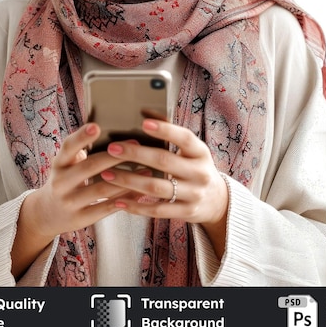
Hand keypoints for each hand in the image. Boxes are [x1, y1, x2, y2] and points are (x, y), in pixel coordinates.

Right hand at [11, 122, 136, 277]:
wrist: (46, 213)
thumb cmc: (65, 180)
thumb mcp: (65, 163)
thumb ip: (81, 149)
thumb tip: (108, 131)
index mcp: (59, 163)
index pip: (68, 146)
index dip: (82, 136)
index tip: (97, 126)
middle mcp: (61, 182)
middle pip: (90, 166)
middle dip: (115, 156)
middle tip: (136, 146)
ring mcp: (70, 202)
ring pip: (101, 189)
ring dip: (126, 179)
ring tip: (146, 170)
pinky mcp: (80, 218)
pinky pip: (106, 208)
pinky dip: (124, 200)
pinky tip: (140, 193)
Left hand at [99, 118, 229, 256]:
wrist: (218, 201)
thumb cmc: (196, 168)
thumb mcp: (192, 151)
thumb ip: (172, 136)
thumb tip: (145, 113)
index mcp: (201, 153)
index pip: (184, 138)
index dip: (165, 130)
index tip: (143, 123)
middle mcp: (199, 173)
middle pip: (164, 162)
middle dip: (135, 155)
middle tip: (112, 148)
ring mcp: (193, 195)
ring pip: (156, 187)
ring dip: (128, 181)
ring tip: (107, 174)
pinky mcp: (186, 213)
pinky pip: (156, 210)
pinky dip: (135, 206)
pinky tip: (118, 201)